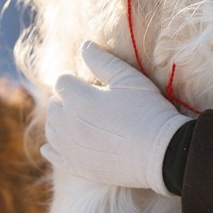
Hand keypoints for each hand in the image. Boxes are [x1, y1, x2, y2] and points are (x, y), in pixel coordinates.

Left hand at [41, 42, 190, 195]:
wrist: (161, 153)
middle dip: (66, 99)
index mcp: (80, 99)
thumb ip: (102, 61)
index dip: (75, 79)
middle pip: (54, 105)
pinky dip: (52, 148)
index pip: (62, 82)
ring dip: (59, 121)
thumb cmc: (148, 110)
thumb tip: (84, 45)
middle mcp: (69, 124)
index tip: (88, 82)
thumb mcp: (128, 79)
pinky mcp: (77, 167)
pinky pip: (53, 155)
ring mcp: (71, 148)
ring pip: (51, 129)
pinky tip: (54, 145)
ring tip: (76, 119)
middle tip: (86, 100)